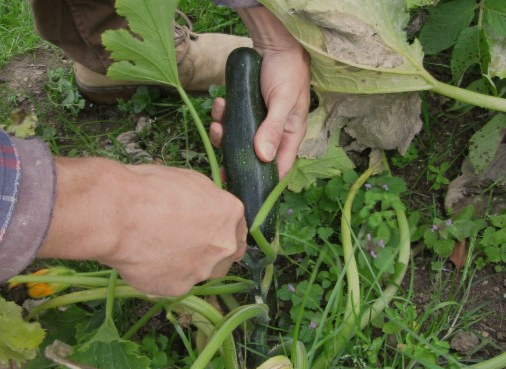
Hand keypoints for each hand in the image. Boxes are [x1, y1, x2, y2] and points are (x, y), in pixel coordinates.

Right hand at [38, 157, 246, 296]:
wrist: (116, 214)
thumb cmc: (147, 188)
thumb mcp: (187, 181)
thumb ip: (206, 200)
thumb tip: (205, 206)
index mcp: (230, 214)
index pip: (237, 229)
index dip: (221, 230)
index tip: (209, 230)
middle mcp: (223, 246)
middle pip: (226, 256)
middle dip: (210, 252)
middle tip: (185, 244)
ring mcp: (202, 270)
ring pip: (200, 273)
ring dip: (187, 266)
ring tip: (159, 250)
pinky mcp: (178, 289)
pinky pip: (173, 284)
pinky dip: (161, 276)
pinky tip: (143, 261)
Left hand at [210, 7, 310, 178]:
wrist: (274, 42)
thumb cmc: (287, 71)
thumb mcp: (282, 100)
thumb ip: (272, 129)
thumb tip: (262, 158)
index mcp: (289, 136)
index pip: (279, 168)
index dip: (264, 181)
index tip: (245, 189)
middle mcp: (273, 133)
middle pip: (253, 158)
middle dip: (235, 159)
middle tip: (218, 166)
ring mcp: (257, 122)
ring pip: (238, 140)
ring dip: (223, 134)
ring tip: (216, 123)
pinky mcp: (244, 110)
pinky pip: (230, 121)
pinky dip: (221, 116)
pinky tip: (219, 105)